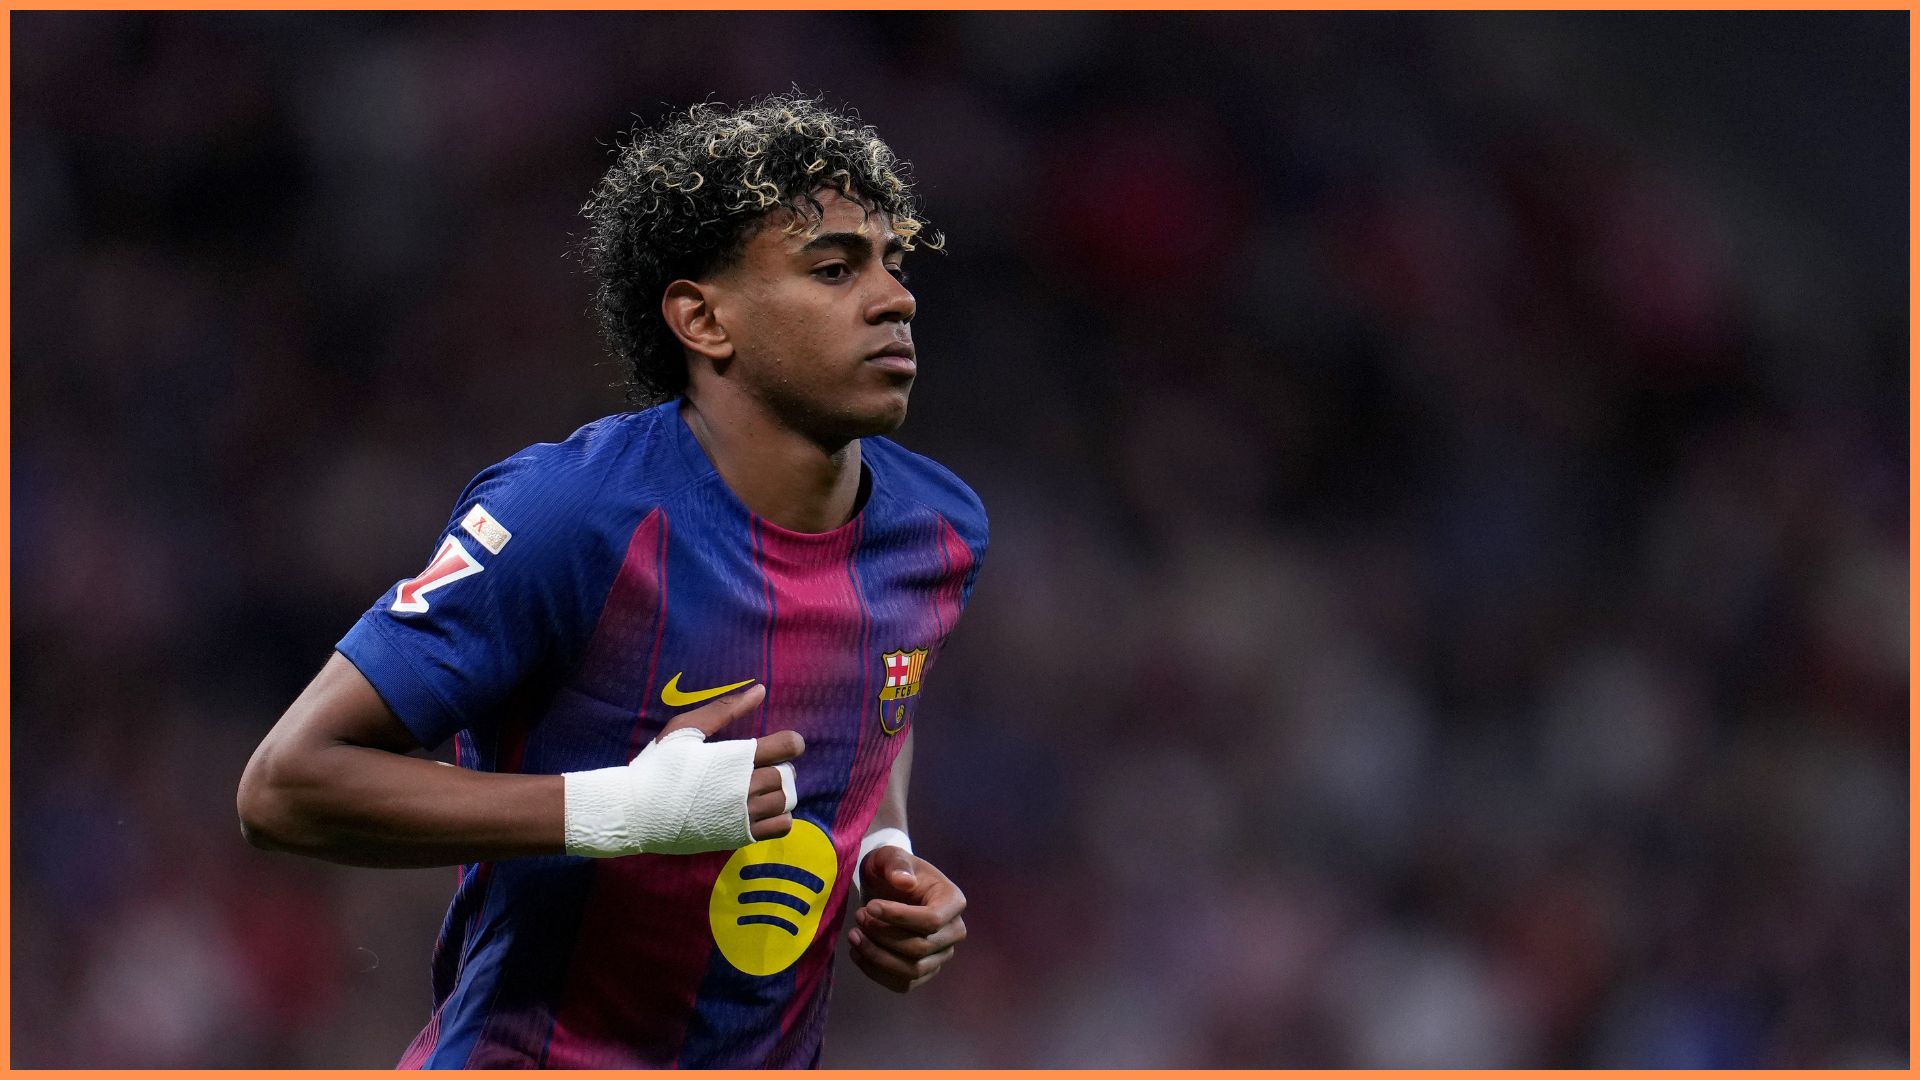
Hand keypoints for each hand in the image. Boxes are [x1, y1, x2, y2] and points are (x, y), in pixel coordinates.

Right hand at [654, 683, 804, 840]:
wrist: (636, 811)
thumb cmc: (658, 766)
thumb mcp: (685, 729)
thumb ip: (725, 709)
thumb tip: (761, 690)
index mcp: (737, 758)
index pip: (790, 746)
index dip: (789, 742)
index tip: (776, 745)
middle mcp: (746, 787)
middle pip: (788, 774)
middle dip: (780, 767)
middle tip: (759, 767)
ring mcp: (744, 815)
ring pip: (786, 801)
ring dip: (778, 792)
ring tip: (757, 789)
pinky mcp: (739, 836)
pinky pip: (781, 826)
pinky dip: (779, 816)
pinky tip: (759, 809)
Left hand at [847, 846, 965, 992]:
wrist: (886, 889)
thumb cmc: (891, 870)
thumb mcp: (890, 856)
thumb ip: (897, 864)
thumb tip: (905, 881)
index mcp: (953, 901)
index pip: (931, 920)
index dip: (899, 917)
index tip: (870, 906)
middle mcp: (954, 931)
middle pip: (920, 948)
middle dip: (883, 935)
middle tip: (859, 916)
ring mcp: (941, 955)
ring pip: (912, 970)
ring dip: (877, 956)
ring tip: (854, 935)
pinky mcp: (924, 971)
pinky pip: (903, 984)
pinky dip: (876, 972)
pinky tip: (857, 953)